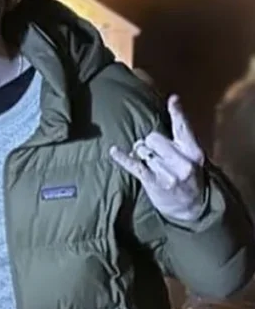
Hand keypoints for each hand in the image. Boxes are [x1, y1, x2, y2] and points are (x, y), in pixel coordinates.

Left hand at [110, 95, 205, 221]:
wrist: (191, 208)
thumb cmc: (188, 178)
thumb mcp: (192, 158)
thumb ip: (181, 139)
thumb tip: (172, 104)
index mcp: (194, 152)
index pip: (184, 128)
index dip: (177, 113)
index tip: (173, 99)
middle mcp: (182, 162)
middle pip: (154, 137)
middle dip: (150, 144)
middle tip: (155, 154)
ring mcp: (167, 173)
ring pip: (143, 150)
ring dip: (142, 155)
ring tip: (151, 165)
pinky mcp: (153, 182)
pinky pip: (134, 165)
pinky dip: (122, 157)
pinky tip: (114, 151)